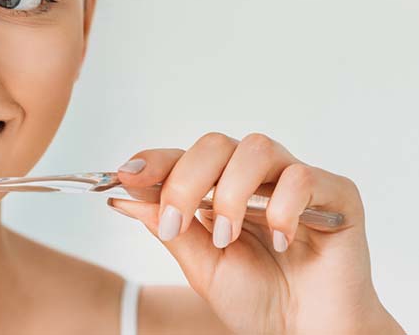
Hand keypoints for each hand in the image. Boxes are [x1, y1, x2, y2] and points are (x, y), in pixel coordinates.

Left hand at [107, 132, 403, 333]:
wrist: (307, 333)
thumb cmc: (259, 300)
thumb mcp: (201, 266)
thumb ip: (168, 226)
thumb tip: (125, 196)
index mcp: (219, 189)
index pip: (183, 157)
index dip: (154, 161)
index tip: (125, 175)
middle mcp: (255, 177)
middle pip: (214, 145)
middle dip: (185, 180)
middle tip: (175, 223)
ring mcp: (295, 181)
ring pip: (256, 148)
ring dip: (231, 193)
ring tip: (226, 237)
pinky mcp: (336, 194)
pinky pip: (303, 177)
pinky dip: (282, 208)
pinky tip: (278, 240)